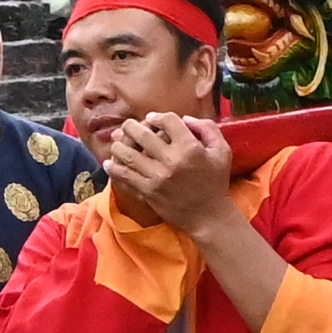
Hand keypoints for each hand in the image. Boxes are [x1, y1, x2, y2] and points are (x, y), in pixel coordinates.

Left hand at [102, 109, 240, 232]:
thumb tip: (185, 118)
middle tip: (128, 126)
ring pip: (129, 155)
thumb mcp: (222, 151)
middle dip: (131, 127)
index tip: (151, 119)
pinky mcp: (149, 192)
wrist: (209, 216)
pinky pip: (126, 177)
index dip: (157, 116)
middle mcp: (172, 160)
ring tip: (117, 143)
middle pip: (143, 135)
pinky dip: (114, 169)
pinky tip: (109, 163)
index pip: (167, 121)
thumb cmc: (216, 182)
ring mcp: (158, 177)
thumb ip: (207, 128)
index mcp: (190, 147)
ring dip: (119, 145)